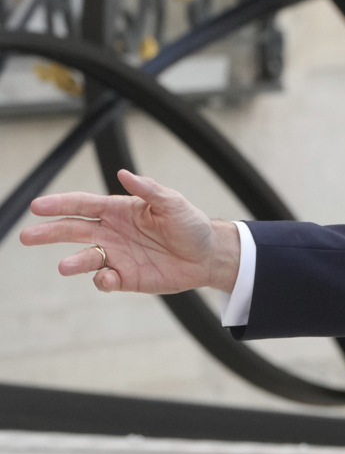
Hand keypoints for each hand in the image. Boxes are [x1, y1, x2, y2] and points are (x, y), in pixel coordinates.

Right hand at [19, 169, 240, 294]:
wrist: (207, 256)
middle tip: (27, 236)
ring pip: (86, 258)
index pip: (83, 205)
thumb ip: (149, 190)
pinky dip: (101, 280)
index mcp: (119, 210)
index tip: (37, 206)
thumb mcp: (173, 203)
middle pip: (74, 231)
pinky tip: (108, 277)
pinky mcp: (125, 278)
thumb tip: (124, 173)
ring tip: (64, 266)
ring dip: (74, 262)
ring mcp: (117, 256)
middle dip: (50, 232)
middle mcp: (112, 232)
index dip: (61, 205)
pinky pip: (105, 280)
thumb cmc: (190, 225)